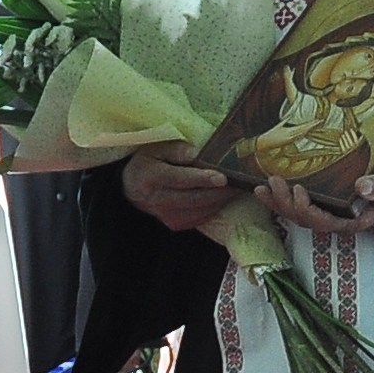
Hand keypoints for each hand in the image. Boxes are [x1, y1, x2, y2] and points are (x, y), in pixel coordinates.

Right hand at [119, 142, 241, 235]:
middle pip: (194, 198)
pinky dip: (215, 207)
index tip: (222, 177)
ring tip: (238, 188)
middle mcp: (158, 199)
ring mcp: (166, 215)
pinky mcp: (175, 224)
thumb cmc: (148, 161)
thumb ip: (176, 149)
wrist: (132, 188)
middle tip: (240, 182)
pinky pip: (201, 218)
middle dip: (219, 192)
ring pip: (200, 210)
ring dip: (221, 200)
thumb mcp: (156, 148)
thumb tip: (197, 152)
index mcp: (151, 176)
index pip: (180, 179)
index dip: (202, 179)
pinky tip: (225, 196)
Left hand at [255, 171, 373, 236]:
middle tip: (273, 182)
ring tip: (261, 188)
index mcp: (351, 221)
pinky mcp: (325, 205)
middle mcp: (336, 221)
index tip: (300, 191)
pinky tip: (269, 189)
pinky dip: (282, 199)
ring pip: (297, 215)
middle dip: (286, 203)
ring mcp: (329, 214)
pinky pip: (299, 206)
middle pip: (304, 219)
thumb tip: (361, 186)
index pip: (323, 221)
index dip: (308, 209)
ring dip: (278, 203)